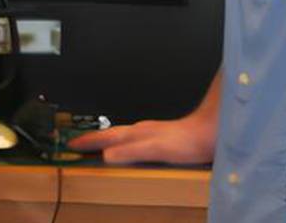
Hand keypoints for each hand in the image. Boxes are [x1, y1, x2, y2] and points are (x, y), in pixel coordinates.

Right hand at [68, 114, 215, 164]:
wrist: (214, 132)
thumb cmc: (191, 140)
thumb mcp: (157, 148)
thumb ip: (132, 150)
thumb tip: (106, 154)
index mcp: (139, 133)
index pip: (108, 137)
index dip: (89, 141)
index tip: (70, 143)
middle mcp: (145, 130)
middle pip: (113, 133)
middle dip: (94, 137)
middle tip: (76, 142)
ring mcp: (154, 133)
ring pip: (124, 135)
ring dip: (109, 139)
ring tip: (97, 145)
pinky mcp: (164, 139)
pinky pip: (137, 141)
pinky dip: (126, 144)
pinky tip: (130, 149)